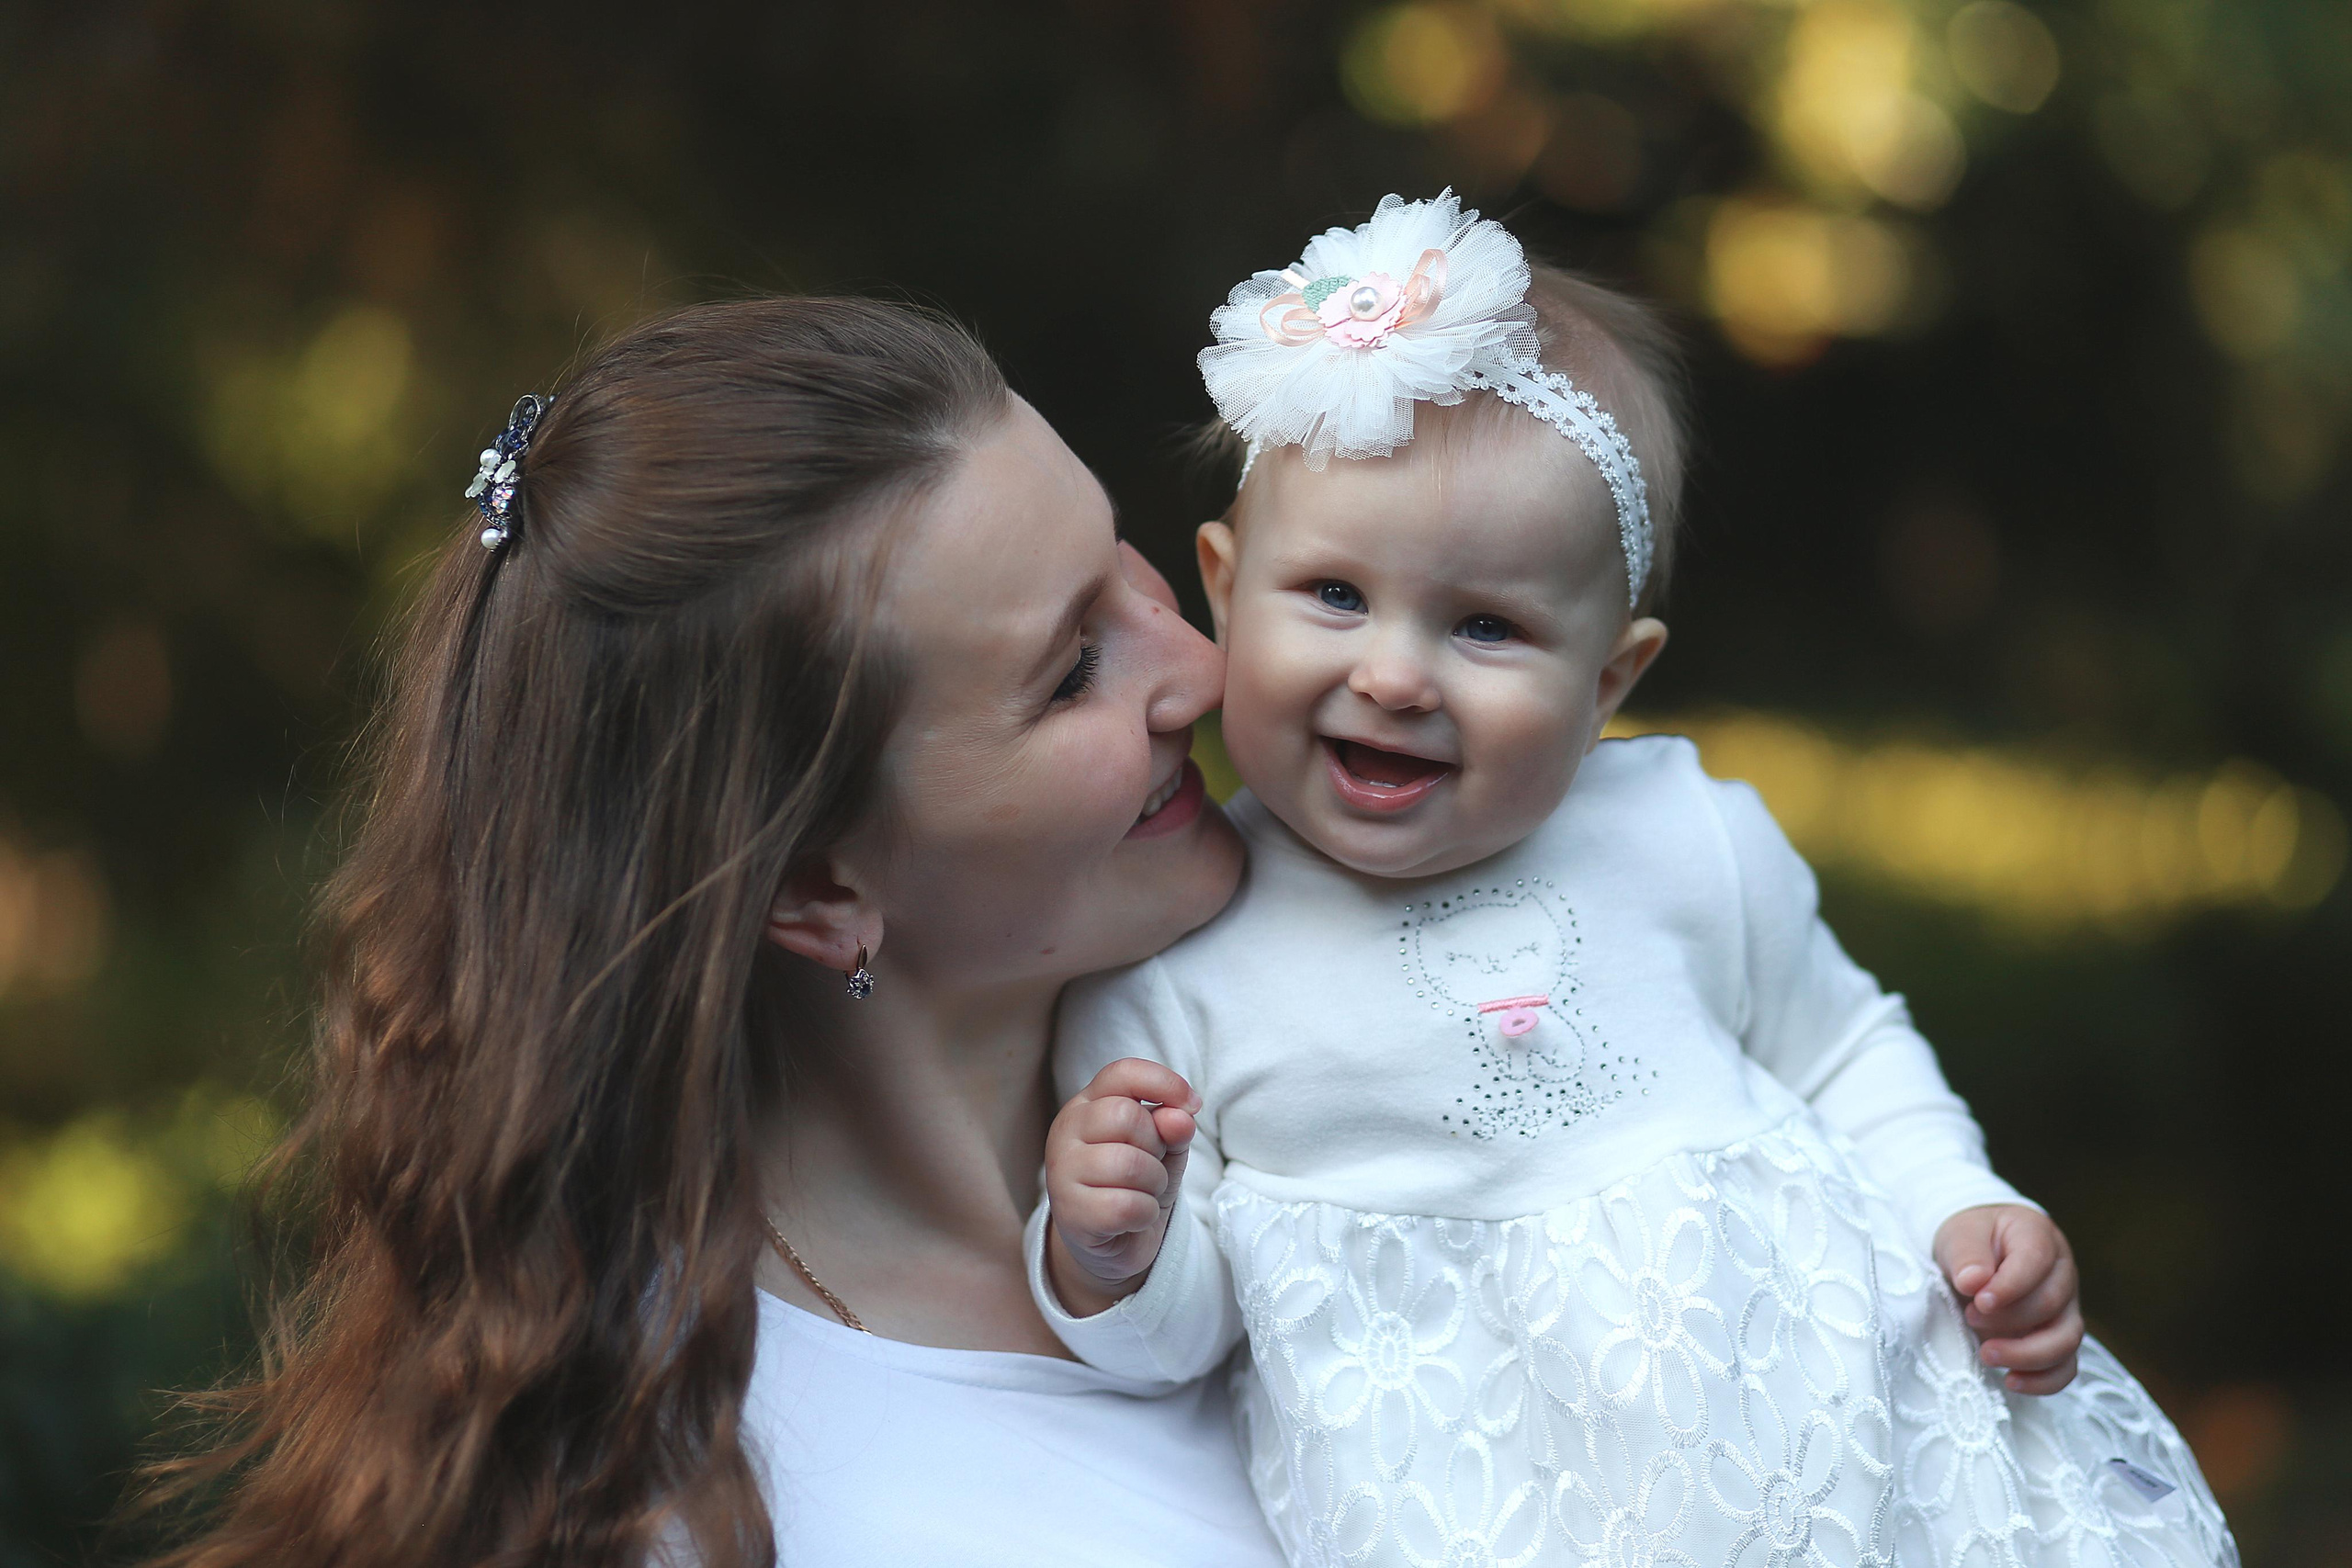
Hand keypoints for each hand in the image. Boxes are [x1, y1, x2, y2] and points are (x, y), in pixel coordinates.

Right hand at [1044, 1059, 1200, 1317]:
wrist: (1115, 1241)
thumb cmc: (1137, 1182)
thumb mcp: (1164, 1147)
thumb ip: (1174, 1127)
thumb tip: (1180, 1119)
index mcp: (1087, 1105)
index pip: (1122, 1073)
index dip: (1164, 1083)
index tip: (1192, 1105)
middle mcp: (1066, 1132)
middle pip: (1126, 1117)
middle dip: (1157, 1145)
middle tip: (1153, 1166)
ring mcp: (1061, 1173)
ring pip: (1128, 1164)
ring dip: (1154, 1184)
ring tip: (1145, 1192)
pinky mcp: (1069, 1214)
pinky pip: (1125, 1206)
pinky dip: (1146, 1214)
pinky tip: (1135, 1217)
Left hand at [1932, 1204, 2082, 1394]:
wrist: (1977, 1253)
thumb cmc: (1972, 1240)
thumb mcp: (1960, 1234)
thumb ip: (1967, 1254)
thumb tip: (1973, 1282)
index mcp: (2038, 1236)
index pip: (2036, 1261)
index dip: (2010, 1285)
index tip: (1979, 1301)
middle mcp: (2061, 1273)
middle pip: (2050, 1303)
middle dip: (2008, 1319)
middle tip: (1970, 1317)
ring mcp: (2066, 1308)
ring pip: (2066, 1339)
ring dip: (2026, 1354)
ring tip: (1986, 1354)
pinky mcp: (2059, 1338)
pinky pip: (2066, 1367)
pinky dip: (2043, 1381)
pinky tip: (2011, 1382)